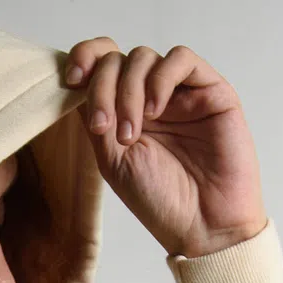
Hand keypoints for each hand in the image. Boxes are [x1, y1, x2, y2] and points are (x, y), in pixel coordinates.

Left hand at [64, 38, 267, 257]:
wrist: (203, 225)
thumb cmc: (159, 199)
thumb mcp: (111, 159)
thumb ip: (94, 117)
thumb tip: (76, 81)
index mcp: (124, 110)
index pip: (100, 64)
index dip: (83, 58)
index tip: (71, 81)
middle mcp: (151, 96)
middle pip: (116, 59)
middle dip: (102, 88)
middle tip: (104, 128)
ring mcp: (180, 92)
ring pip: (144, 57)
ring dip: (128, 90)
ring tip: (132, 133)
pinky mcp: (211, 90)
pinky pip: (181, 59)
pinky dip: (160, 79)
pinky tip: (155, 111)